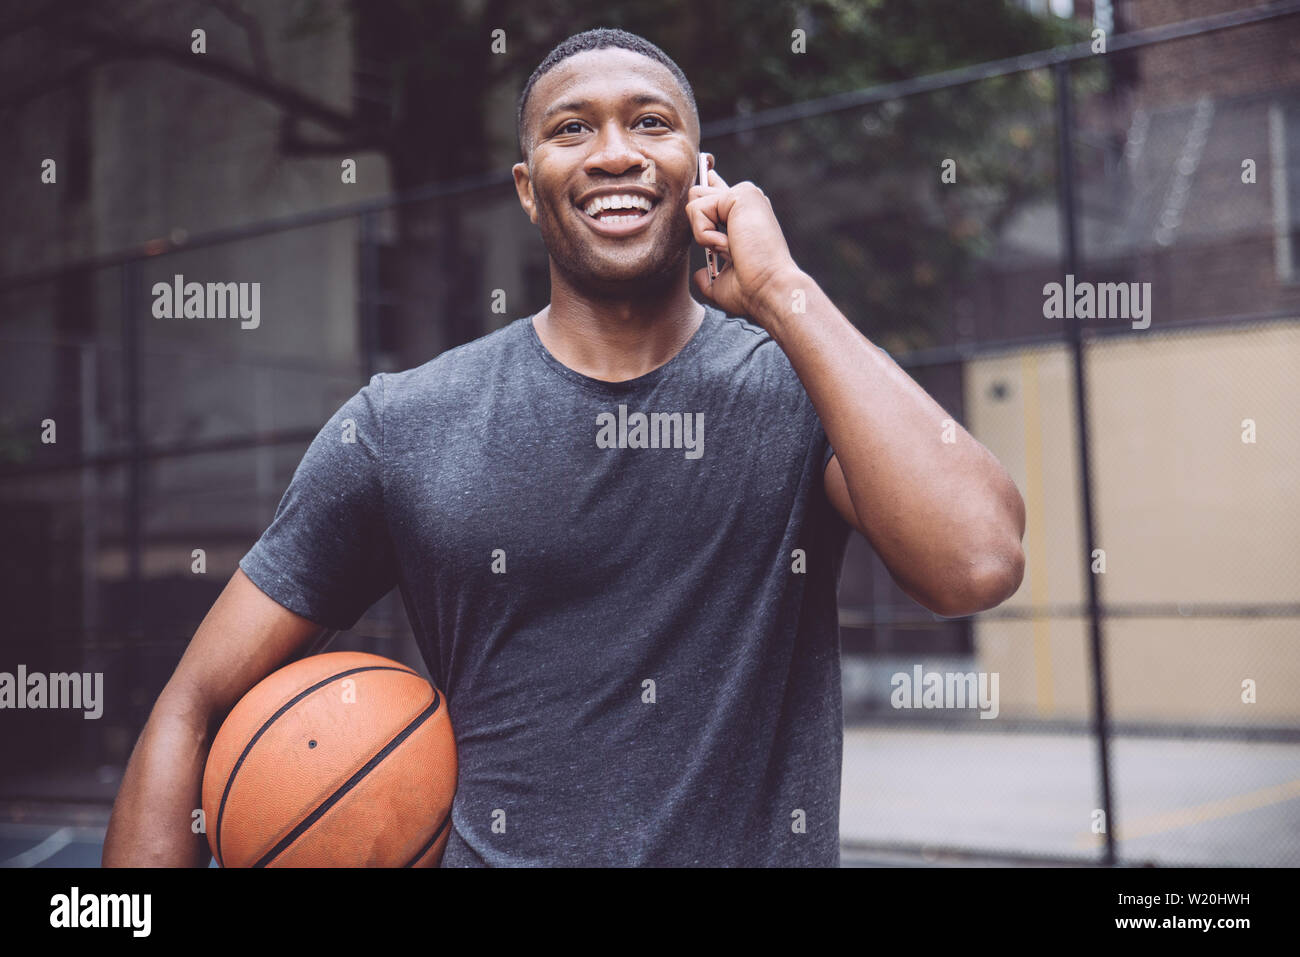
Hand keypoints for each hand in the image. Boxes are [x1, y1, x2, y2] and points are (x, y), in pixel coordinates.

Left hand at [686, 165, 800, 323]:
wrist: (769, 290)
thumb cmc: (752, 292)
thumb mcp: (722, 283)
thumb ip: (708, 275)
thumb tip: (699, 275)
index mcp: (745, 216)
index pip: (718, 191)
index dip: (707, 178)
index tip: (707, 161)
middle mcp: (747, 201)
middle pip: (698, 192)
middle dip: (699, 225)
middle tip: (725, 250)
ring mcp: (745, 195)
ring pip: (695, 202)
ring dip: (702, 233)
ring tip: (728, 249)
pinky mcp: (739, 195)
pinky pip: (697, 209)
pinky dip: (705, 233)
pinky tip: (729, 245)